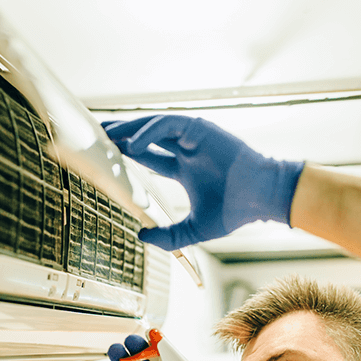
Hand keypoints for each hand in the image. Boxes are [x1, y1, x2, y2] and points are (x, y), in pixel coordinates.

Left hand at [103, 115, 303, 250]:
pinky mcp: (200, 129)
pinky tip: (132, 144)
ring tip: (108, 134)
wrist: (261, 197)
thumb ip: (168, 235)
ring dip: (130, 129)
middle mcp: (187, 150)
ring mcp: (193, 137)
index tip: (107, 156)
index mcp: (185, 168)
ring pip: (154, 126)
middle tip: (99, 136)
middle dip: (122, 135)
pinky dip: (148, 132)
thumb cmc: (235, 211)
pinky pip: (168, 125)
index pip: (148, 156)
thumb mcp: (193, 229)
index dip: (127, 154)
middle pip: (146, 136)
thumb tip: (140, 235)